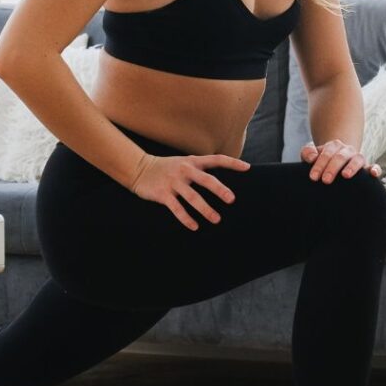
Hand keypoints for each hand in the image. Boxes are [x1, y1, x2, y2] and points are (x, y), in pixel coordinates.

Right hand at [130, 153, 250, 230]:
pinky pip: (177, 208)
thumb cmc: (167, 168)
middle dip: (219, 190)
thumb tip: (220, 180)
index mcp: (192, 162)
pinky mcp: (163, 194)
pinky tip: (195, 226)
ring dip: (205, 209)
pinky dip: (186, 218)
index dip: (232, 163)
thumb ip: (200, 168)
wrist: (138, 168)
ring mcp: (173, 182)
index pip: (216, 159)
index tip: (247, 168)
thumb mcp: (184, 162)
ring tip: (216, 219)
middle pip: (206, 180)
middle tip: (231, 200)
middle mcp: (184, 170)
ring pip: (192, 197)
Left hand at [300, 139, 382, 182]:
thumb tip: (312, 157)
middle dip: (332, 168)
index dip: (319, 165)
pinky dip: (375, 169)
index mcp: (334, 146)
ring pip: (357, 159)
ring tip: (345, 175)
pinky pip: (374, 166)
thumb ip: (307, 153)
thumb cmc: (321, 162)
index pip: (326, 153)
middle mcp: (347, 150)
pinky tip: (373, 174)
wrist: (335, 163)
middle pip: (340, 156)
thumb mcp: (311, 156)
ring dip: (351, 166)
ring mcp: (358, 158)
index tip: (313, 177)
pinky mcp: (367, 168)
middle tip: (325, 181)